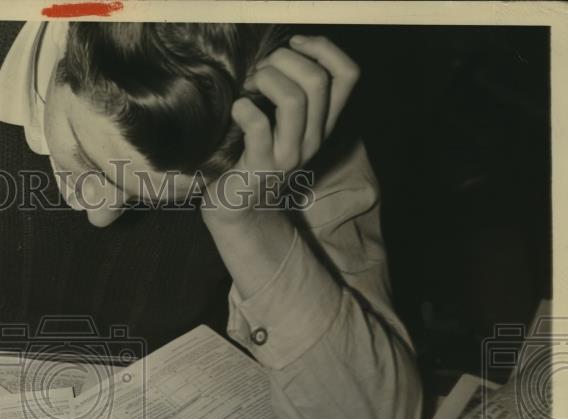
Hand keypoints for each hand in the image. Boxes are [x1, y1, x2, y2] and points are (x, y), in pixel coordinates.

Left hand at [201, 35, 359, 224]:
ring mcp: (290, 154)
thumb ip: (296, 93)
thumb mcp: (288, 125)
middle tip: (263, 68)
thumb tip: (287, 49)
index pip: (349, 75)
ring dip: (268, 79)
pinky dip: (244, 108)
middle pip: (318, 81)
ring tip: (251, 84)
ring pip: (294, 99)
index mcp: (324, 124)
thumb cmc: (259, 154)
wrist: (241, 207)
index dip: (325, 48)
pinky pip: (258, 126)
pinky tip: (237, 108)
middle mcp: (314, 138)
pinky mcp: (262, 166)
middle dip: (287, 60)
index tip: (295, 43)